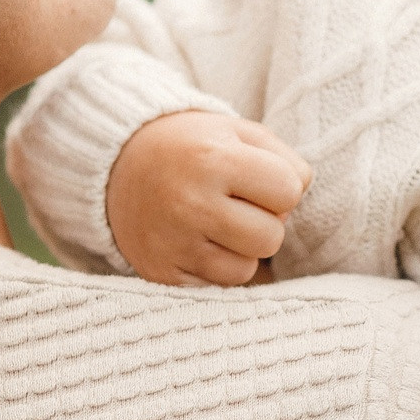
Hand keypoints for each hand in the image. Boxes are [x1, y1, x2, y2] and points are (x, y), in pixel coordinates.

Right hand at [106, 110, 311, 285]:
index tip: (256, 178)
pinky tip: (198, 241)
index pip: (290, 191)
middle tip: (238, 204)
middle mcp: (190, 203)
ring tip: (217, 222)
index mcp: (214, 159)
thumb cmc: (194, 147)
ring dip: (242, 249)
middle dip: (265, 221)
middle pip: (271, 237)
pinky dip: (217, 267)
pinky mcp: (161, 274)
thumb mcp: (239, 132)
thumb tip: (301, 196)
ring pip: (247, 268)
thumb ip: (284, 158)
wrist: (118, 165)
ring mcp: (173, 243)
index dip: (281, 186)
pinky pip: (218, 286)